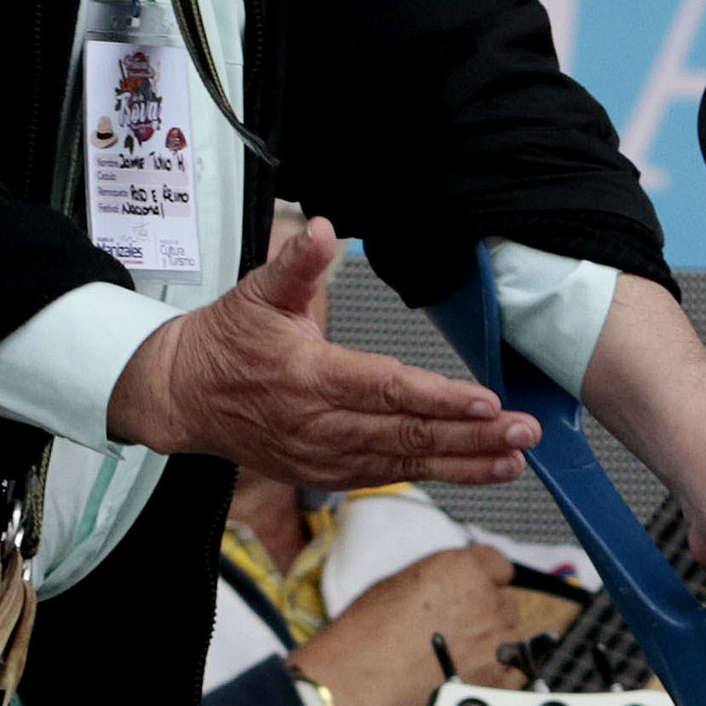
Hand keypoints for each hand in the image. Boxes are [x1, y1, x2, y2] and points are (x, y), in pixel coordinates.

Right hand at [108, 218, 537, 486]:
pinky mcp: (324, 475)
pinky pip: (386, 477)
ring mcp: (322, 457)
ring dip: (462, 464)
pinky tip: (473, 471)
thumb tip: (320, 228)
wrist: (181, 397)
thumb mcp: (256, 293)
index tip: (488, 402)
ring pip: (403, 464)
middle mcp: (318, 425)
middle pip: (406, 435)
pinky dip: (432, 476)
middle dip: (471, 437)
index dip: (439, 399)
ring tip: (513, 459)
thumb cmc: (225, 342)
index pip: (386, 391)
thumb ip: (295, 264)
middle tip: (524, 432)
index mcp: (308, 377)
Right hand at [296, 543, 526, 705]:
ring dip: (492, 645)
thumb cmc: (365, 634)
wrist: (356, 681)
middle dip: (486, 614)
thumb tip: (448, 589)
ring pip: (510, 638)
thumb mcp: (399, 584)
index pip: (498, 565)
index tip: (476, 591)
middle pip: (505, 603)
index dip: (484, 581)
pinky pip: (512, 673)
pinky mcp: (495, 679)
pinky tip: (467, 677)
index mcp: (464, 569)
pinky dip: (495, 675)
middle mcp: (487, 601)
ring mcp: (495, 641)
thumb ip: (439, 580)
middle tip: (457, 629)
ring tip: (458, 658)